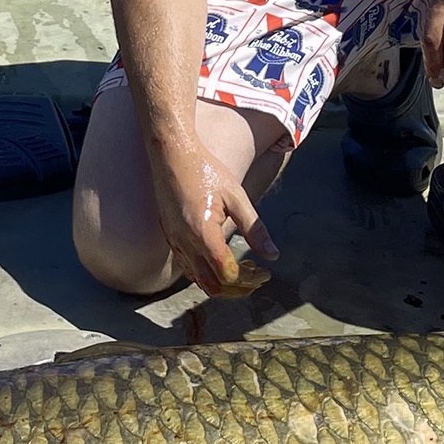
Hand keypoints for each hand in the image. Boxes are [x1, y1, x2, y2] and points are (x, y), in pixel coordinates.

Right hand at [151, 143, 278, 296]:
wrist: (171, 154)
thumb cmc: (205, 170)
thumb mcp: (236, 196)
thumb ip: (255, 228)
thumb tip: (273, 255)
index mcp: (203, 233)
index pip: (228, 274)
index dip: (250, 279)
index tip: (266, 271)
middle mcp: (184, 243)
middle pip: (212, 286)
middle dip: (238, 289)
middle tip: (258, 278)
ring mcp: (174, 242)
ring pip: (198, 281)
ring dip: (222, 283)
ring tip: (244, 269)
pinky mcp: (170, 238)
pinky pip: (188, 268)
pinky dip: (207, 273)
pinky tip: (222, 259)